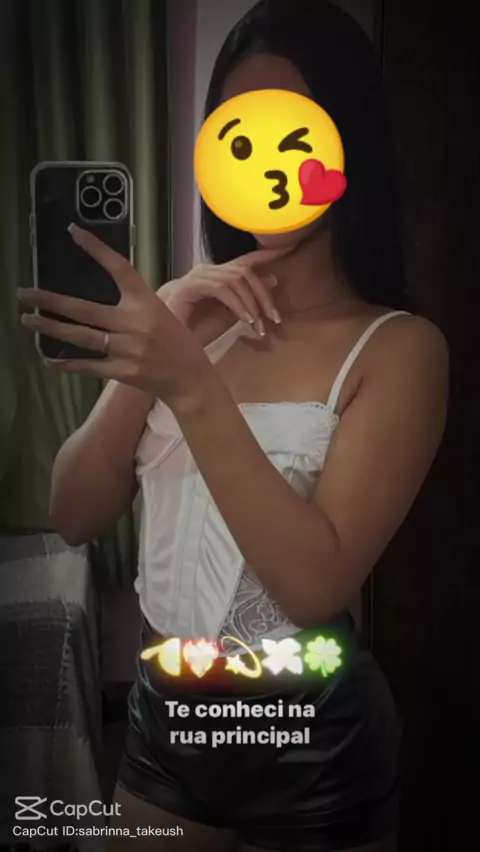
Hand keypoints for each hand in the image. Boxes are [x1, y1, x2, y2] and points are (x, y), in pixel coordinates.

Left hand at [17, 224, 210, 405]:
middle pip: (86, 309)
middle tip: (25, 294)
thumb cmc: (176, 343)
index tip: (74, 232)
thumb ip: (134, 303)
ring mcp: (127, 349)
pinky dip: (68, 363)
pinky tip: (51, 359)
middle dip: (52, 301)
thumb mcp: (161, 313)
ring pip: (82, 337)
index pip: (119, 268)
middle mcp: (135, 324)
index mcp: (147, 302)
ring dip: (52, 329)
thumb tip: (101, 296)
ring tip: (29, 321)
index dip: (97, 249)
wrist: (190, 379)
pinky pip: (89, 365)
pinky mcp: (123, 371)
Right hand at [158, 250, 283, 345]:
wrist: (170, 341)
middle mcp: (209, 270)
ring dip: (252, 304)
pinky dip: (238, 305)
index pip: (246, 261)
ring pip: (236, 280)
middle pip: (246, 273)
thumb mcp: (231, 315)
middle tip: (274, 319)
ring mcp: (199, 275)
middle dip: (263, 296)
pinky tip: (245, 321)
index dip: (266, 254)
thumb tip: (273, 279)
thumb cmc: (197, 329)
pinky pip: (223, 289)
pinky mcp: (191, 285)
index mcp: (219, 276)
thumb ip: (250, 298)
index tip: (289, 248)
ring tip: (259, 326)